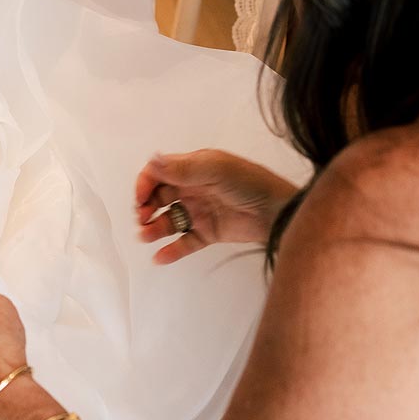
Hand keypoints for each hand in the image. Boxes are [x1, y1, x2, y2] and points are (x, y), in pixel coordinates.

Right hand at [135, 149, 298, 264]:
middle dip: (146, 208)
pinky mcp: (208, 233)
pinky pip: (185, 242)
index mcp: (193, 168)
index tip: (141, 199)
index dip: (145, 184)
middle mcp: (193, 189)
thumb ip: (182, 169)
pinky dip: (171, 250)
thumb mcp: (215, 169)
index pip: (159, 173)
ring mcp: (200, 212)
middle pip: (159, 198)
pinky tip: (160, 257)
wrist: (277, 212)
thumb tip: (153, 161)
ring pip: (168, 221)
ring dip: (154, 228)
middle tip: (143, 219)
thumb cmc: (249, 184)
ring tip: (146, 236)